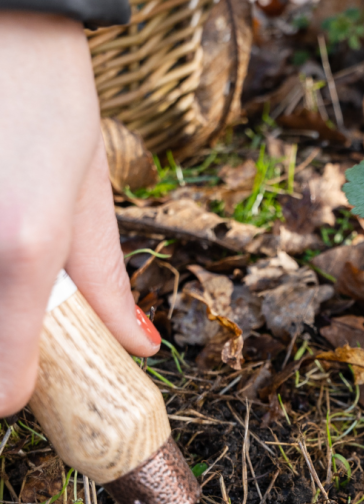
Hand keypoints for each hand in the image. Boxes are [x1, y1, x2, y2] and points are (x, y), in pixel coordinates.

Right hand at [0, 12, 159, 417]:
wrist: (0, 25)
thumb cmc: (49, 105)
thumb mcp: (89, 202)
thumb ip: (108, 288)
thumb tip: (139, 346)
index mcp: (25, 249)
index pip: (1, 383)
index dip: (14, 396)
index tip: (29, 385)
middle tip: (20, 317)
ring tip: (12, 256)